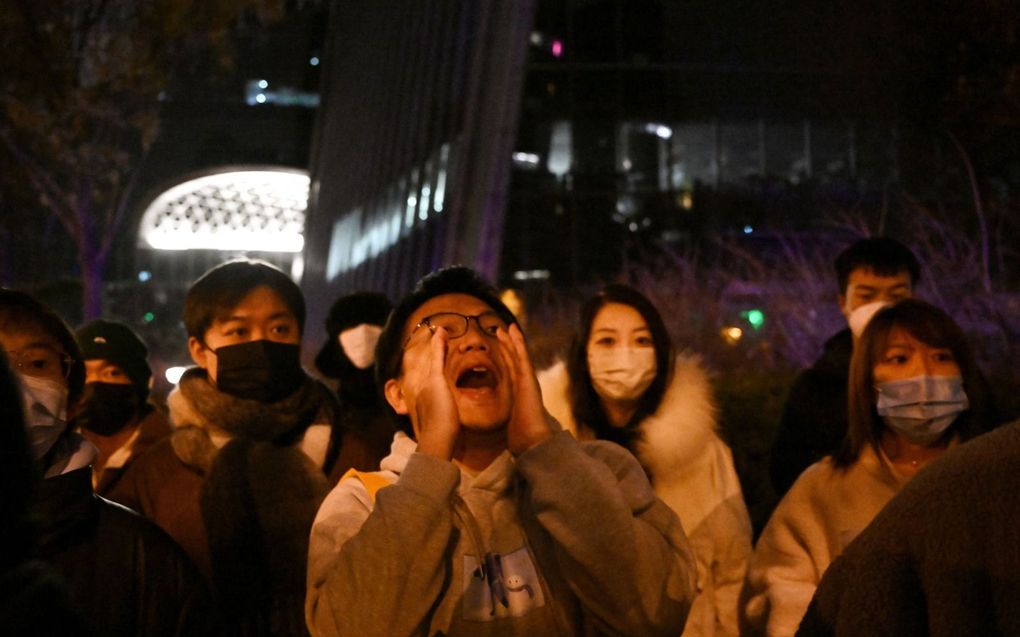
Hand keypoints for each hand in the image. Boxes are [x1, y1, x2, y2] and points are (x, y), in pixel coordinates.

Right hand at [408, 326, 459, 460]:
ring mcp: (428, 383)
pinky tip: (441, 332)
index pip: (429, 377)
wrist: (437, 440)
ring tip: (440, 330)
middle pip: (430, 364)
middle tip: (437, 334)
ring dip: (437, 343)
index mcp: (424, 397)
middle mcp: (422, 387)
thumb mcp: (442, 425)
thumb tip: (447, 426)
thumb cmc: (441, 438)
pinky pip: (438, 357)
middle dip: (434, 350)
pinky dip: (439, 344)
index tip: (435, 356)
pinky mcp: (435, 380)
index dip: (434, 365)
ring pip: (434, 359)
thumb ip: (442, 420)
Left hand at [497, 323, 556, 454]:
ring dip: (512, 340)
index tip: (498, 348)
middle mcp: (524, 385)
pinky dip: (518, 342)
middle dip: (507, 345)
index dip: (505, 359)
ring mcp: (527, 380)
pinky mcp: (528, 378)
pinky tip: (513, 331)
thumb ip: (513, 423)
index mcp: (519, 395)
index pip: (510, 372)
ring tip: (505, 326)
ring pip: (518, 355)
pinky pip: (522, 356)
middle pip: (514, 360)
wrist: (533, 440)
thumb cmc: (523, 437)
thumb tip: (510, 430)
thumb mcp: (513, 427)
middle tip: (500, 330)